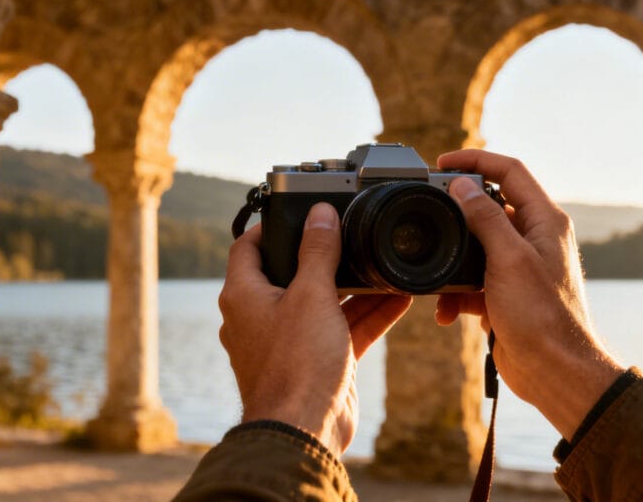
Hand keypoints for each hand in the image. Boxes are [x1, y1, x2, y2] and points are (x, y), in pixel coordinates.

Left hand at [218, 203, 411, 453]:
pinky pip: (341, 330)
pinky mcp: (315, 361)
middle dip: (326, 258)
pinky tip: (397, 299)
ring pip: (323, 303)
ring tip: (384, 264)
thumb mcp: (312, 296)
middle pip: (292, 274)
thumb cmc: (296, 365)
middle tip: (352, 236)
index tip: (299, 212)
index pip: (247, 247)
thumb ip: (318, 253)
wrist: (305, 431)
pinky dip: (366, 316)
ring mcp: (288, 341)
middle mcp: (260, 316)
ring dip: (354, 287)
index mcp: (244, 296)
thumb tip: (321, 216)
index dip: (271, 226)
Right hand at [435, 149, 623, 440]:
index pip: (511, 172)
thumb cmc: (543, 317)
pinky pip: (473, 279)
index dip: (477, 161)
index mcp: (544, 221)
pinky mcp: (505, 293)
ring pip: (475, 246)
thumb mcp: (509, 260)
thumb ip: (486, 218)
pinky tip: (448, 310)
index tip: (443, 163)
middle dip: (457, 212)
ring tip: (439, 279)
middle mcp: (534, 238)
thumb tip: (463, 186)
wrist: (555, 372)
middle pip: (490, 206)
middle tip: (430, 213)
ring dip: (452, 260)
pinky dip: (456, 291)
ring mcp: (519, 266)